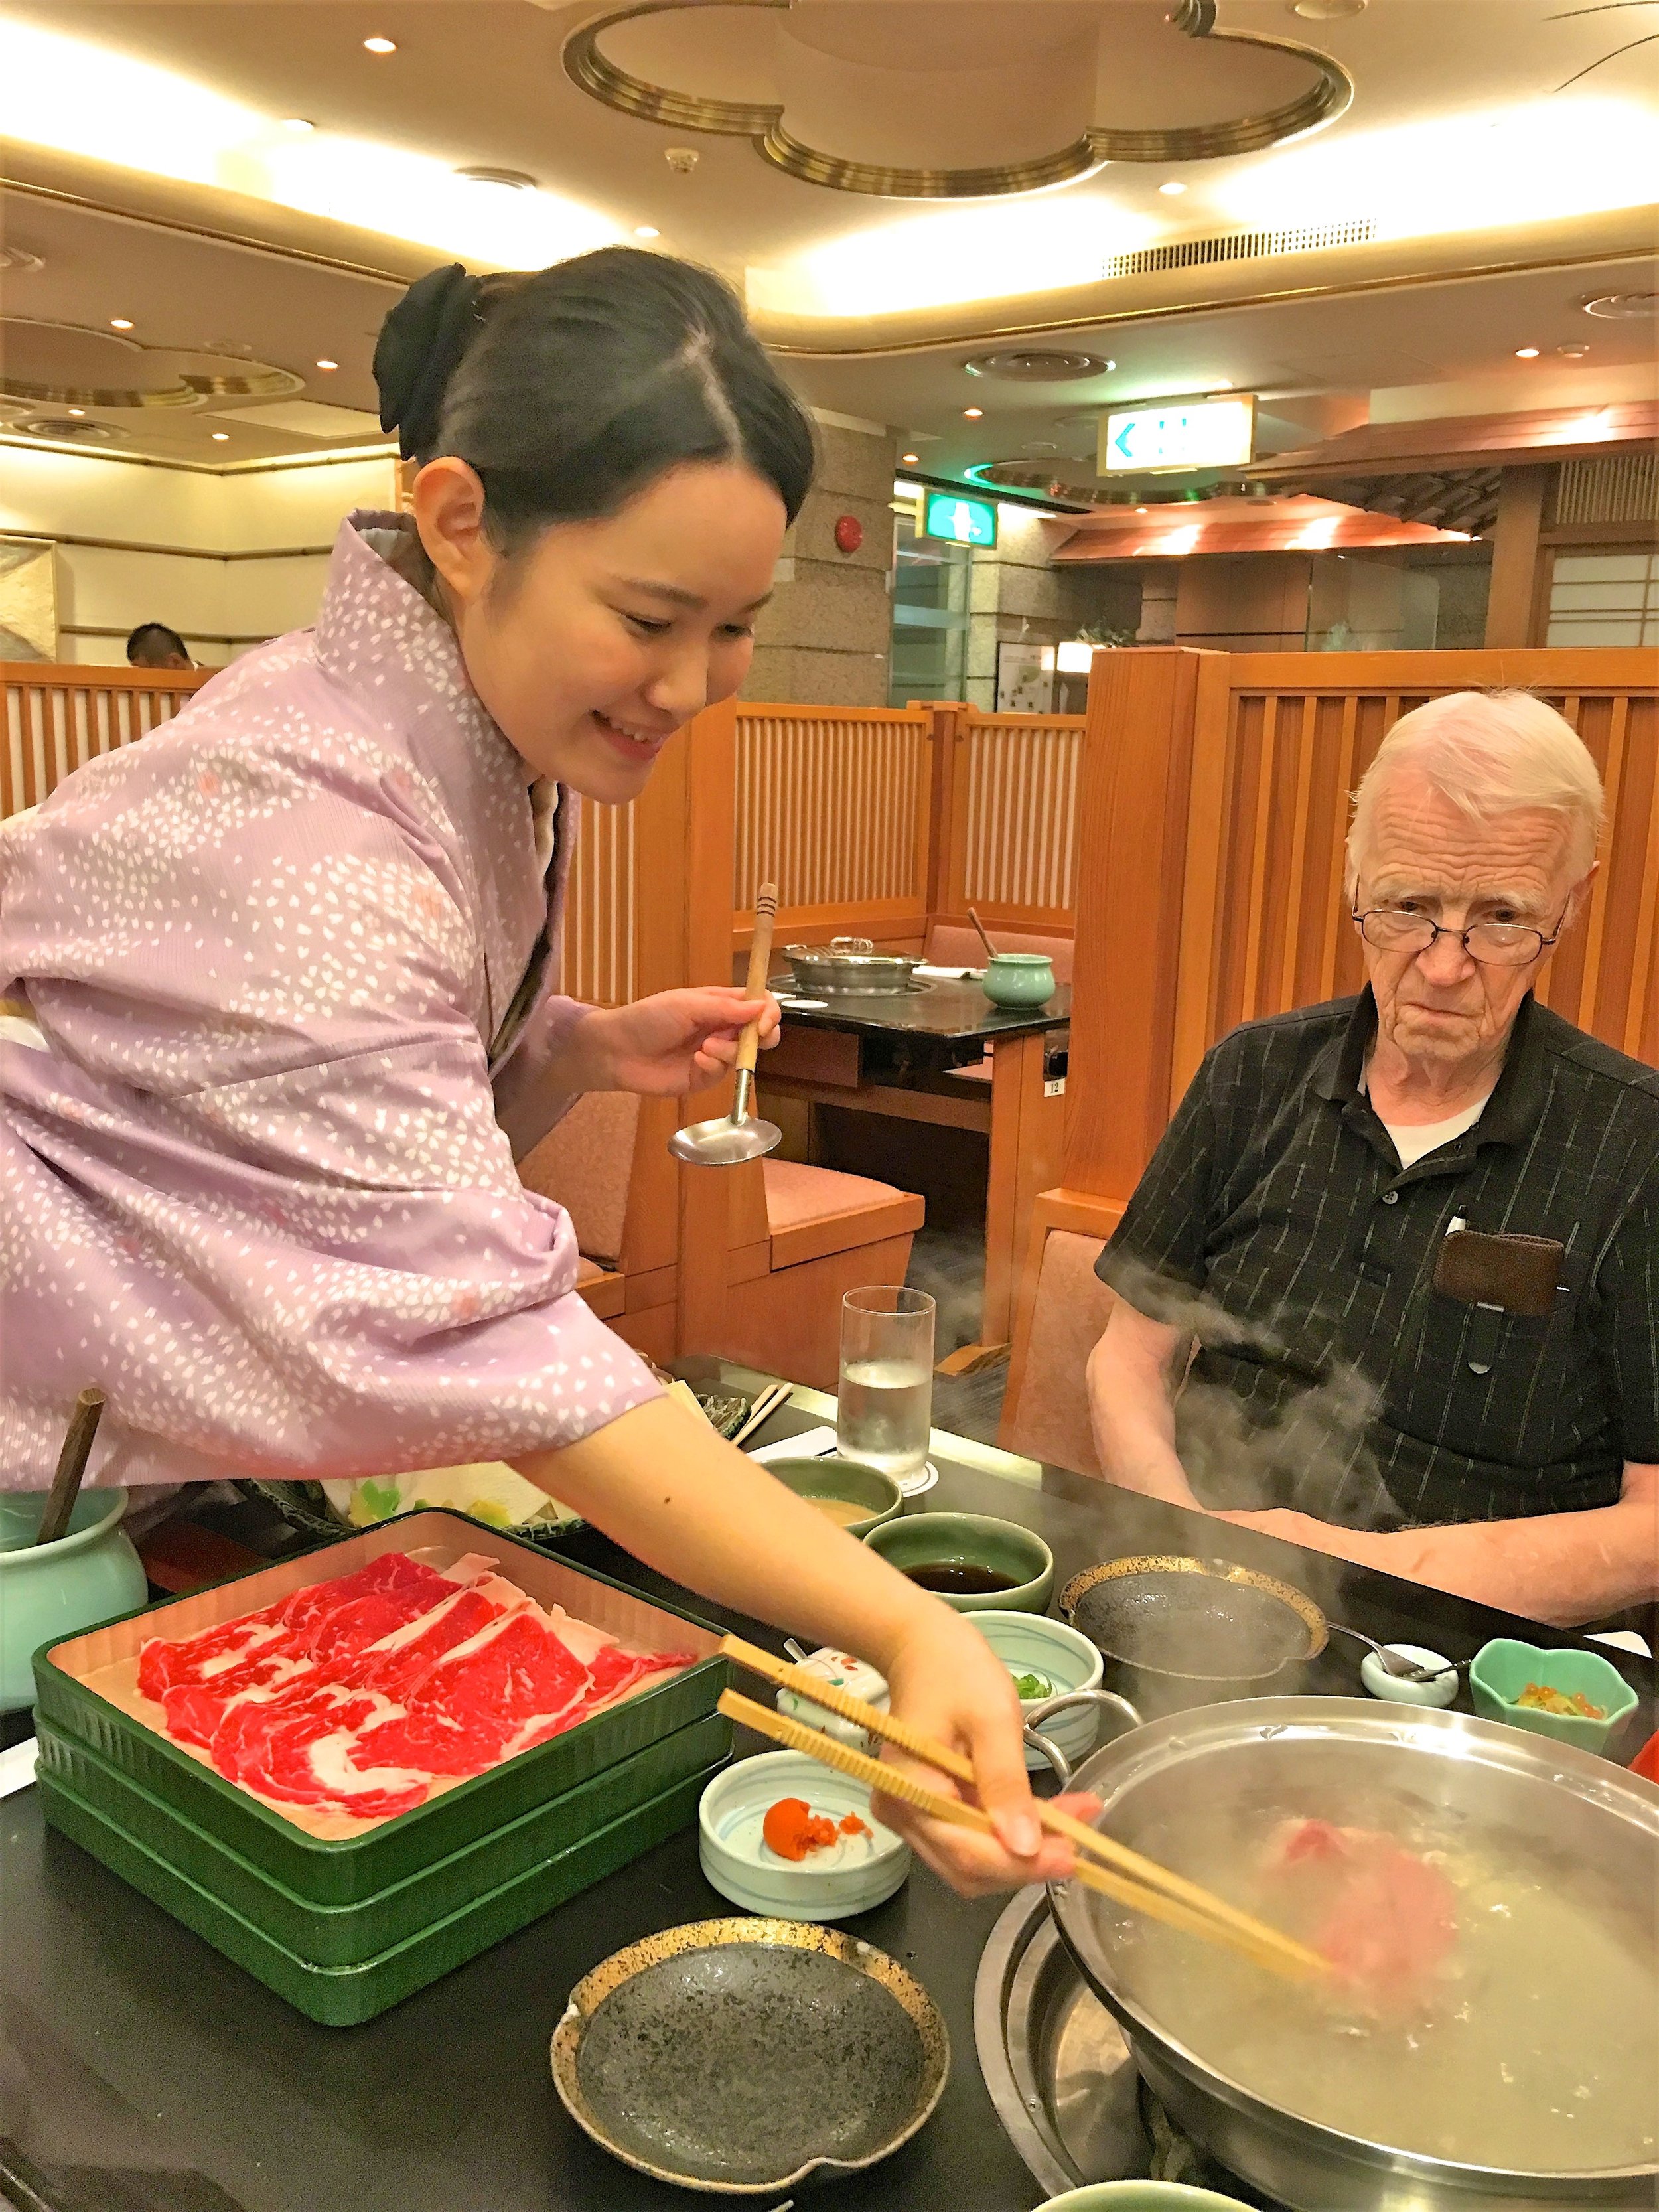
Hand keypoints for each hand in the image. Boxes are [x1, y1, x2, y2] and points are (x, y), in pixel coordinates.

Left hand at [567, 987, 780, 1096]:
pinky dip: (714, 1065)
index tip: (764, 1021)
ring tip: (704, 1048)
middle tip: (753, 1037)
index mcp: (720, 1004)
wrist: (617, 1050)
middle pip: (761, 1033)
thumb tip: (761, 1007)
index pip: (758, 1004)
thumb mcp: (687, 1005)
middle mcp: (722, 1028)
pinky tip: (697, 1060)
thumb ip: (725, 1008)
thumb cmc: (649, 1018)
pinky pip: (723, 1073)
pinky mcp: (704, 1077)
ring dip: (730, 1051)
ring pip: (744, 1055)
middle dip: (762, 1036)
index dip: (768, 1012)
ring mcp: (715, 1054)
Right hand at [868, 1607, 1099, 1896]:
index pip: (968, 1853)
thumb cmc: (955, 1670)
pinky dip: (1013, 1832)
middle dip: (1028, 1861)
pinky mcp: (929, 1810)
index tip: (1073, 1857)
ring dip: (1027, 1849)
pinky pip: (973, 1837)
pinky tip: (1051, 1813)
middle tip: (1082, 1836)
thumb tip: (1026, 1848)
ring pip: (975, 1859)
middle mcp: (903, 1815)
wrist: (921, 1645)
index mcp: (910, 1792)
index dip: (1023, 1865)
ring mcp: (914, 1815)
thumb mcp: (992, 1717)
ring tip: (1075, 1817)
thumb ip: (1005, 1783)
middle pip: (970, 1867)